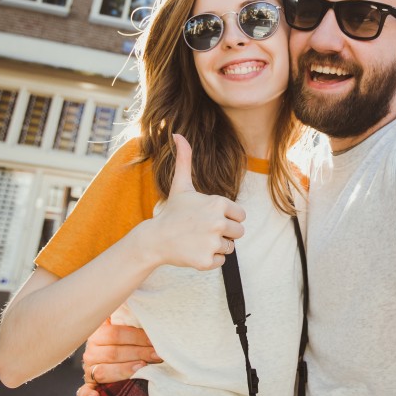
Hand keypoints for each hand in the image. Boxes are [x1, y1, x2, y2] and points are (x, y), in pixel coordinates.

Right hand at [76, 318, 160, 395]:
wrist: (113, 359)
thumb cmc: (125, 342)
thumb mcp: (124, 327)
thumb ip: (129, 318)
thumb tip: (141, 304)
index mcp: (98, 333)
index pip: (116, 333)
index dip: (136, 337)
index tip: (153, 340)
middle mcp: (91, 351)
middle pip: (113, 352)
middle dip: (138, 353)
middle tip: (157, 355)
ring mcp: (88, 370)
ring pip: (104, 371)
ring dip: (125, 370)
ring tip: (143, 368)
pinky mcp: (88, 388)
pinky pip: (84, 393)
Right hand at [142, 134, 245, 270]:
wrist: (155, 239)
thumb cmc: (172, 212)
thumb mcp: (181, 185)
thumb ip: (184, 159)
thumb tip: (178, 134)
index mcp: (218, 203)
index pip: (240, 216)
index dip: (226, 217)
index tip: (208, 217)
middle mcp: (218, 222)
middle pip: (238, 232)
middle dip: (223, 233)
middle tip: (203, 230)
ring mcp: (212, 242)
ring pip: (230, 247)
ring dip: (216, 246)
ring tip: (197, 240)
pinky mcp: (206, 260)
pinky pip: (221, 261)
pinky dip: (209, 259)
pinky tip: (194, 251)